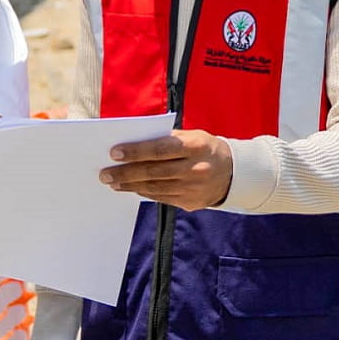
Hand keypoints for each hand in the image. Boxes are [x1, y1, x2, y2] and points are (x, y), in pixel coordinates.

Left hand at [99, 130, 232, 209]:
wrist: (233, 173)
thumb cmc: (205, 148)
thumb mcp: (193, 136)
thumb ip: (167, 139)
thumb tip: (133, 144)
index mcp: (196, 146)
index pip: (160, 150)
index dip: (136, 152)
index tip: (114, 153)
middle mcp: (195, 169)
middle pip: (153, 172)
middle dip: (126, 173)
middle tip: (105, 173)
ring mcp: (193, 189)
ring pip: (154, 188)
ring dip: (130, 185)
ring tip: (113, 182)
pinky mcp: (190, 203)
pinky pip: (161, 198)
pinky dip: (143, 192)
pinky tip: (131, 188)